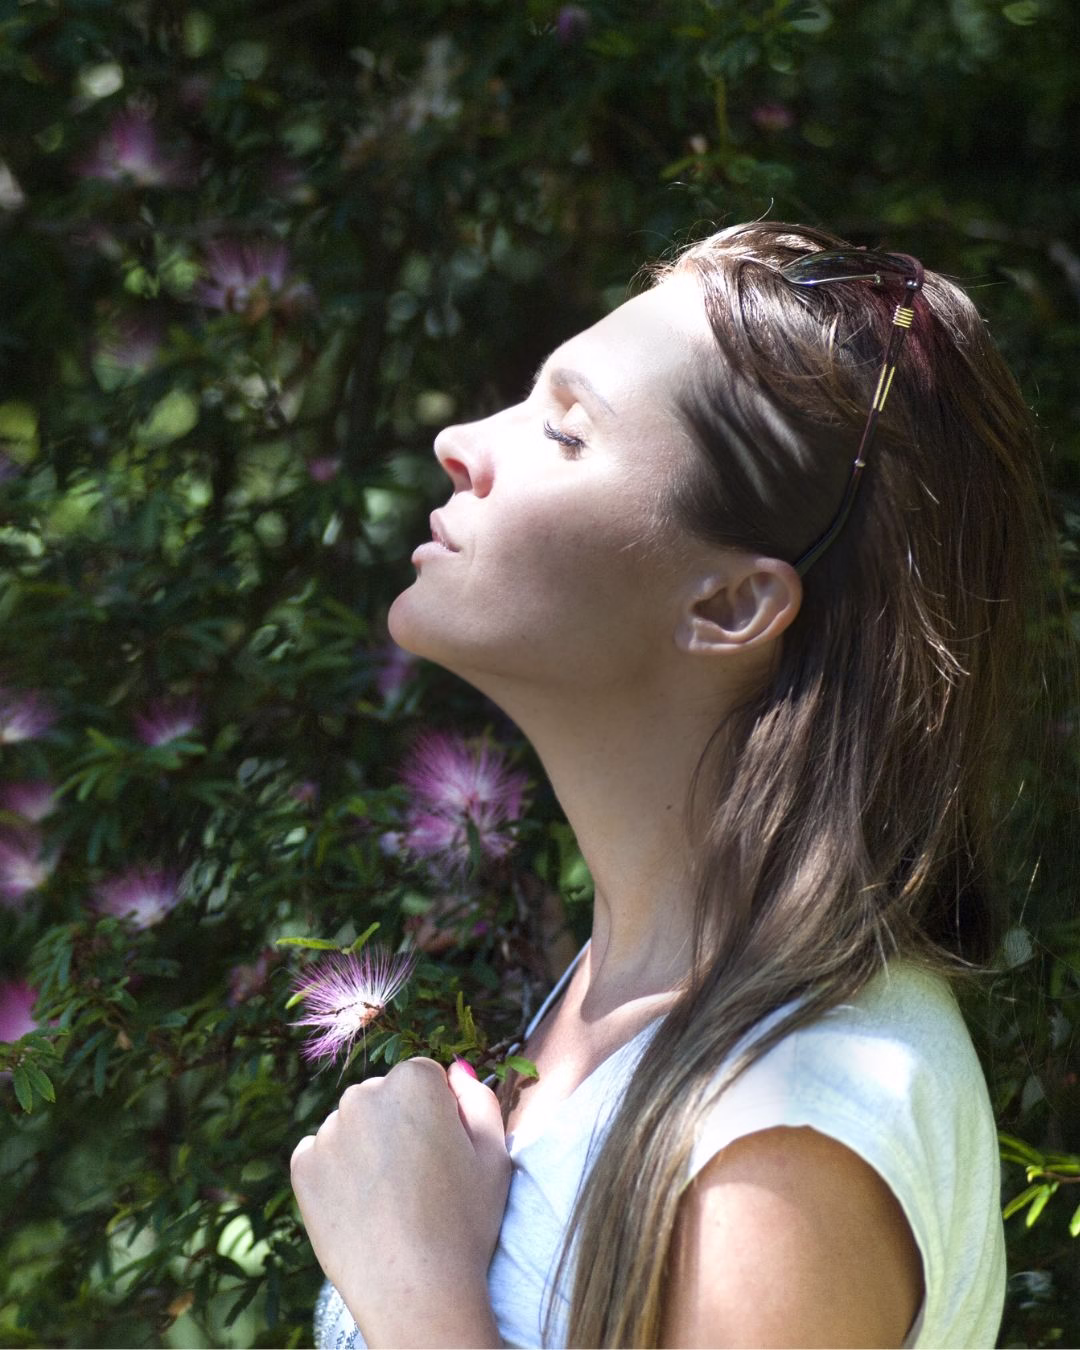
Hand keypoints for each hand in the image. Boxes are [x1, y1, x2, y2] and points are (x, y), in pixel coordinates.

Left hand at [290, 1057, 508, 1347]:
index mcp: (414, 1081)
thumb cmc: (464, 1223)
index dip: (439, 1115)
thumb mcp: (494, 1156)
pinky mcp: (302, 1165)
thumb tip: (456, 1071)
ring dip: (367, 1146)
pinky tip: (361, 1207)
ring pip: (352, 1125)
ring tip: (390, 1200)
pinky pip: (321, 1153)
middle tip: (418, 1180)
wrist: (415, 1291)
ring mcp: (329, 1130)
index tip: (444, 1153)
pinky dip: (337, 1172)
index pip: (425, 1078)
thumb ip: (479, 1101)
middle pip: (384, 1097)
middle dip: (399, 1124)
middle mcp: (364, 1094)